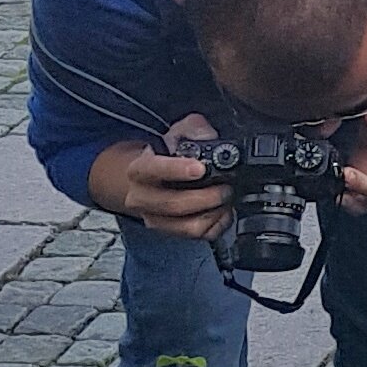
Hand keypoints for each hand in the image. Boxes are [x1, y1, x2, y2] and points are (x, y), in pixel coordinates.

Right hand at [89, 115, 230, 240]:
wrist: (146, 179)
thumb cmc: (163, 155)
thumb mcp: (176, 133)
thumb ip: (194, 130)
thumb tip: (211, 137)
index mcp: (139, 170)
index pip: (154, 170)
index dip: (178, 170)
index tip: (200, 168)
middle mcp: (141, 199)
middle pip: (175, 204)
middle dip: (206, 197)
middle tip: (226, 187)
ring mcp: (155, 219)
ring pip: (188, 226)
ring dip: (214, 213)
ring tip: (226, 199)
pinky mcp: (169, 233)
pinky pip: (198, 236)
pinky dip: (216, 225)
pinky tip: (222, 212)